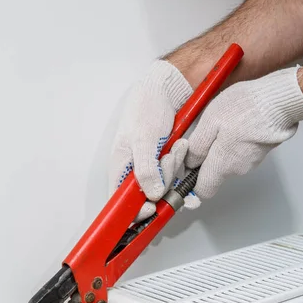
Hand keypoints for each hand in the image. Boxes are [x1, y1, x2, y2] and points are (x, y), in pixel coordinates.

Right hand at [109, 60, 192, 220]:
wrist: (166, 91)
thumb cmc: (146, 108)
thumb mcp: (143, 138)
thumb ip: (145, 169)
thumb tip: (152, 194)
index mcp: (120, 170)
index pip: (121, 204)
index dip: (135, 211)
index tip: (151, 206)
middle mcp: (133, 174)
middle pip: (147, 198)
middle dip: (163, 181)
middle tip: (167, 158)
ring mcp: (150, 171)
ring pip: (164, 188)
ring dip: (174, 169)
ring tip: (175, 146)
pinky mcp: (165, 167)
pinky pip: (174, 179)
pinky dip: (181, 168)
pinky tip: (182, 152)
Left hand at [186, 67, 302, 199]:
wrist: (280, 99)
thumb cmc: (246, 108)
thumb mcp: (210, 123)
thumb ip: (196, 147)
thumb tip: (188, 163)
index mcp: (221, 166)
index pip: (202, 191)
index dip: (192, 183)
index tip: (188, 169)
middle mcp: (237, 169)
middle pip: (214, 173)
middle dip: (206, 157)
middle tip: (206, 134)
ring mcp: (251, 161)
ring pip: (227, 161)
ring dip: (221, 146)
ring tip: (224, 123)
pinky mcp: (260, 151)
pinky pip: (241, 151)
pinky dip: (236, 140)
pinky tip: (238, 123)